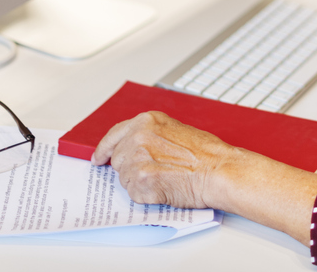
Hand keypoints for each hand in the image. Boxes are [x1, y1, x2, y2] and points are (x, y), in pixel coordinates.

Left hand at [92, 111, 237, 208]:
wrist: (217, 170)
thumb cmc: (205, 153)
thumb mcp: (174, 129)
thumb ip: (149, 134)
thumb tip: (133, 147)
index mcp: (146, 121)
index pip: (114, 135)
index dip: (104, 149)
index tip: (98, 158)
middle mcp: (138, 137)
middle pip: (118, 159)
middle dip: (131, 168)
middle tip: (153, 172)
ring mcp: (137, 158)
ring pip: (125, 178)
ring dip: (140, 183)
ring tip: (164, 178)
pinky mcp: (141, 180)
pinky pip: (134, 194)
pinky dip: (146, 196)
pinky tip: (164, 188)